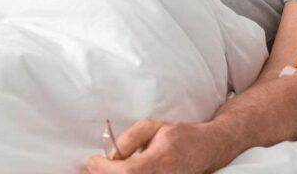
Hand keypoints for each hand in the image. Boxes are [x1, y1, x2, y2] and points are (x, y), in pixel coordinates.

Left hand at [84, 120, 220, 173]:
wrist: (206, 149)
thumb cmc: (179, 135)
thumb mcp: (153, 126)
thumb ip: (129, 139)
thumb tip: (110, 155)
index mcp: (160, 160)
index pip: (127, 171)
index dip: (105, 168)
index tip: (92, 159)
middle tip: (90, 167)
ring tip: (97, 170)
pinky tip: (113, 172)